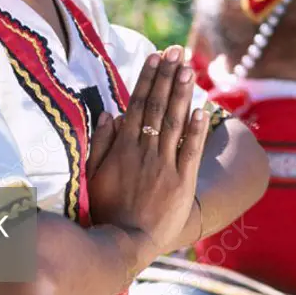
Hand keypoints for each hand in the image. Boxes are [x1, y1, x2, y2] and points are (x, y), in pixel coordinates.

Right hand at [87, 45, 209, 255]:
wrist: (123, 243)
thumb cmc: (104, 209)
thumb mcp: (92, 174)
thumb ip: (100, 143)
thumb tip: (109, 112)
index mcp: (123, 147)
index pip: (138, 104)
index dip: (148, 78)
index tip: (155, 56)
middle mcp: (145, 151)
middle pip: (158, 106)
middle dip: (168, 76)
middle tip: (177, 51)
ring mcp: (164, 166)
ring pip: (175, 122)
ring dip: (182, 93)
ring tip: (189, 68)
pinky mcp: (181, 183)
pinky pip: (190, 151)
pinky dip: (196, 130)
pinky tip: (203, 109)